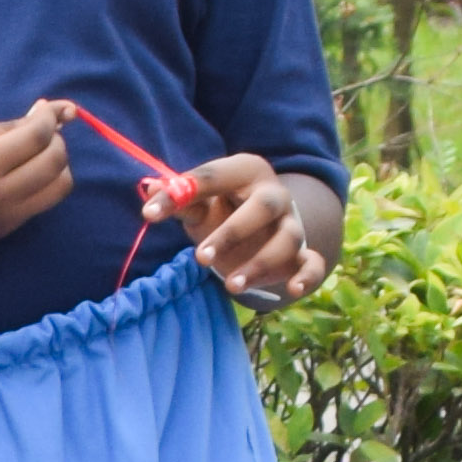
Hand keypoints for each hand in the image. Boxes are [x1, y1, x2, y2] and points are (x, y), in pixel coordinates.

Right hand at [0, 109, 75, 253]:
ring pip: (59, 188)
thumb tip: (42, 117)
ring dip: (57, 165)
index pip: (36, 138)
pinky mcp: (2, 233)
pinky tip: (21, 172)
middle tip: (40, 129)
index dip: (48, 117)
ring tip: (34, 153)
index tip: (45, 107)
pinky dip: (42, 183)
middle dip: (56, 139)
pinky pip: (41, 204)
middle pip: (56, 163)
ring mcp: (2, 221)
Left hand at [159, 153, 331, 306]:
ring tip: (230, 285)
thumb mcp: (199, 203)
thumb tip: (149, 189)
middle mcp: (274, 196)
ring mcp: (290, 225)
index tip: (148, 214)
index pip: (214, 177)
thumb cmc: (222, 210)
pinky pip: (312, 263)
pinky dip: (307, 276)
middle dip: (232, 232)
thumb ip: (178, 197)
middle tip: (200, 258)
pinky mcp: (300, 254)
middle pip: (263, 207)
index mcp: (246, 172)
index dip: (182, 192)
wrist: (259, 227)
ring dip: (260, 264)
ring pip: (286, 241)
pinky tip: (292, 289)